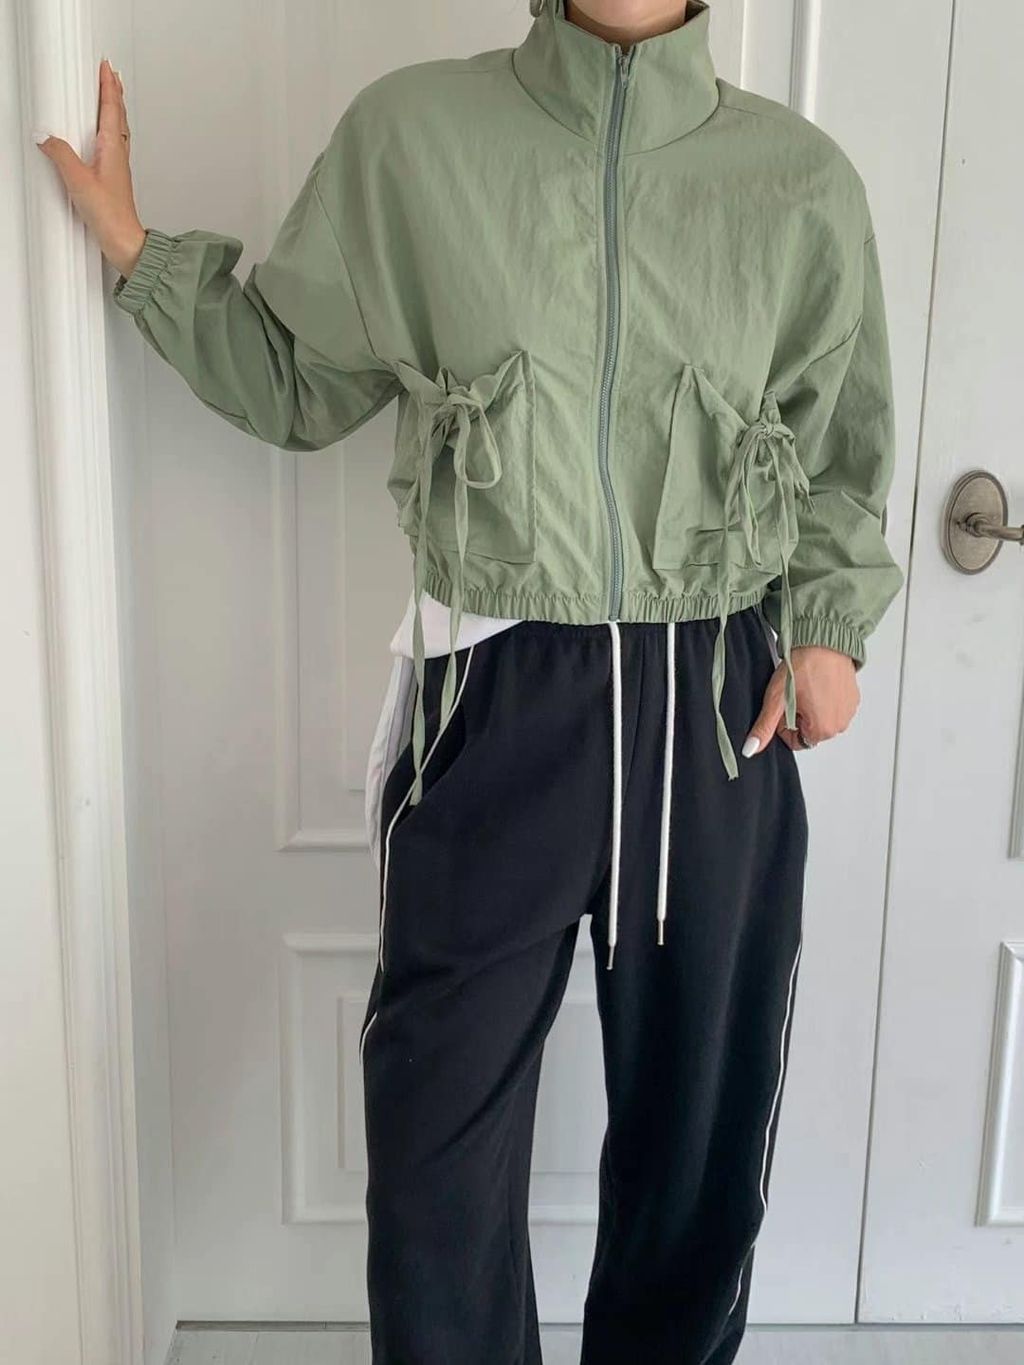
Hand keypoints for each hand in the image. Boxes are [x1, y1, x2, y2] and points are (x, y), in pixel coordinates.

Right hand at [34, 57, 146, 278]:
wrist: (125, 242)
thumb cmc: (110, 216)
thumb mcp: (78, 181)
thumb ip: (61, 155)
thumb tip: (46, 137)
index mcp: (113, 149)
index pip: (111, 109)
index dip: (108, 87)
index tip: (106, 68)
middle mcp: (119, 156)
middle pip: (118, 117)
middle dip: (114, 94)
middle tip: (111, 76)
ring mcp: (119, 168)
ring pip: (118, 131)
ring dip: (114, 111)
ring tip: (110, 99)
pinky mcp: (115, 180)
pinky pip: (114, 147)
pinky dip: (111, 133)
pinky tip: (104, 139)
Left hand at [743, 645, 859, 756]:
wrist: (824, 641)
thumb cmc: (804, 666)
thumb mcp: (776, 699)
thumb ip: (764, 727)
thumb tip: (751, 749)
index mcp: (822, 730)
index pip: (794, 741)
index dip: (784, 724)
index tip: (784, 705)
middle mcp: (840, 725)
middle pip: (808, 731)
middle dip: (798, 716)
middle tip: (794, 693)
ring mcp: (848, 711)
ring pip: (820, 718)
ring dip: (811, 706)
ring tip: (807, 686)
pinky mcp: (853, 698)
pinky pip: (832, 706)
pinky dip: (824, 698)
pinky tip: (818, 682)